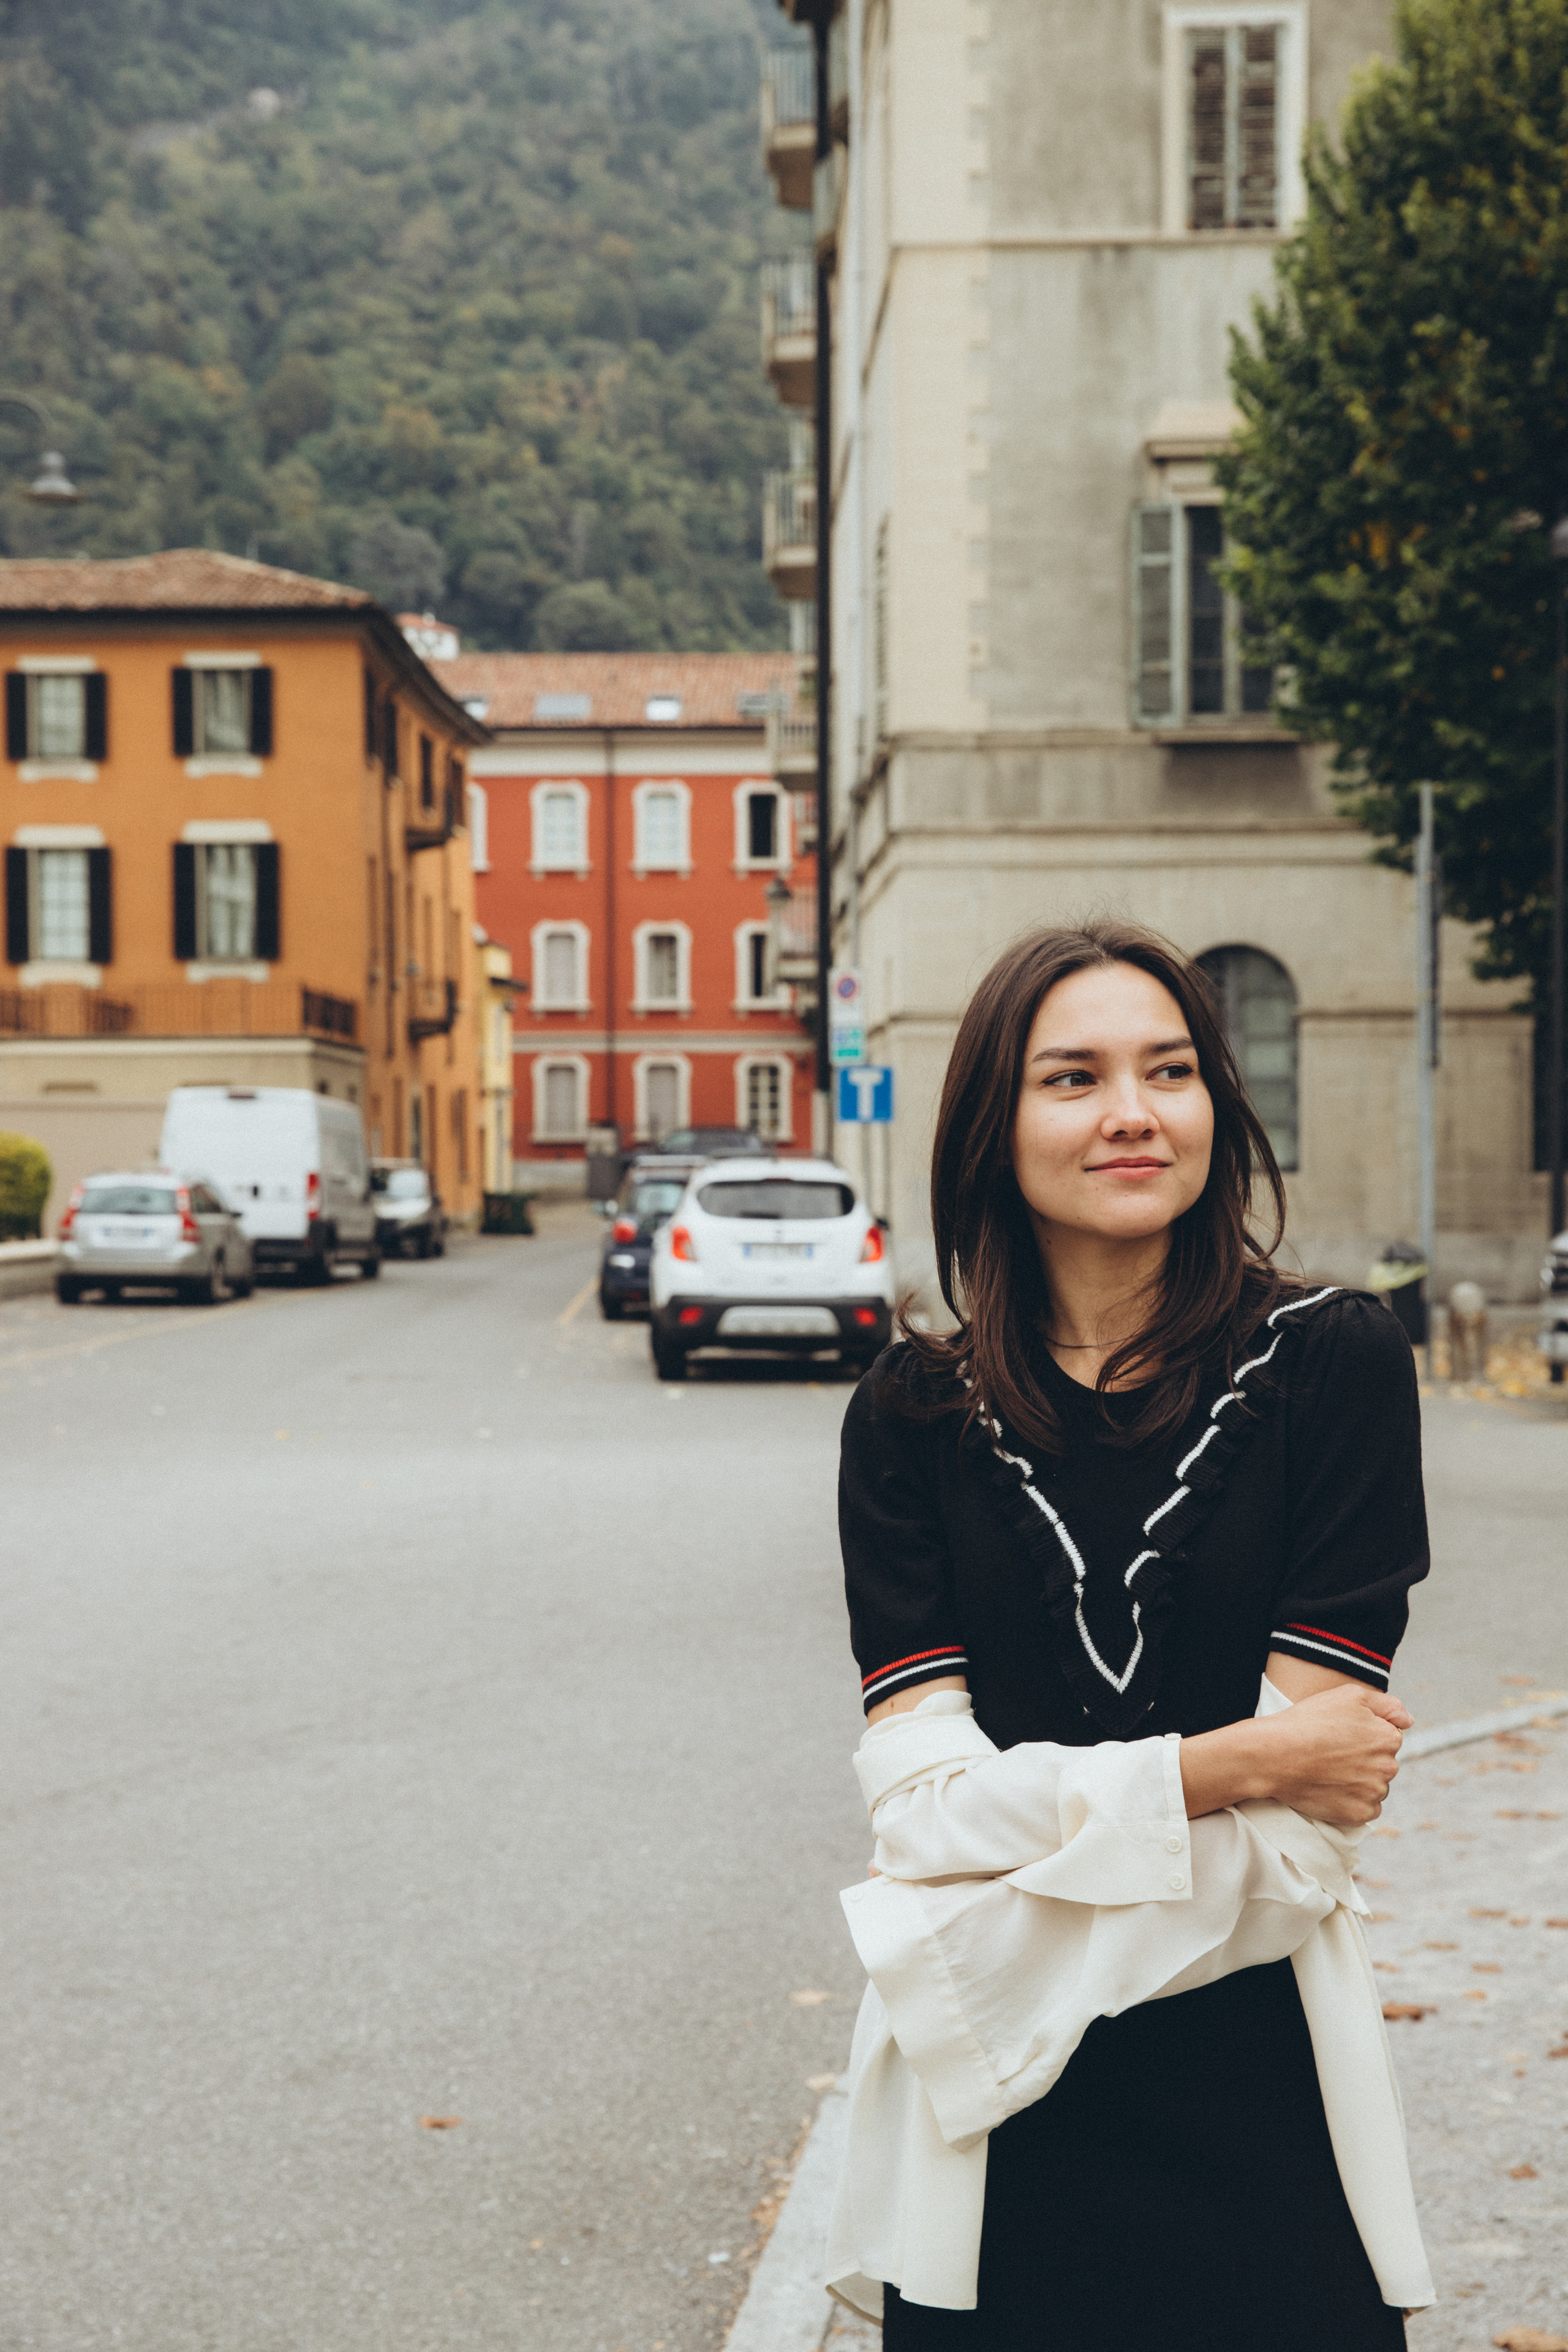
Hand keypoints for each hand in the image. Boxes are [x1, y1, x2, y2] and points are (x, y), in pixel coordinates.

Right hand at [1258, 1683, 1411, 1824]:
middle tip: (1332, 1752)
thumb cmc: (1309, 1720)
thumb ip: (1387, 1704)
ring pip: (1375, 1787)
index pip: (1388, 1737)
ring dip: (1359, 1781)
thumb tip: (1409, 1721)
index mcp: (1389, 1738)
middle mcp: (1388, 1768)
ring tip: (1328, 1770)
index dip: (1363, 1734)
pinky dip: (1352, 1801)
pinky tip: (1331, 1788)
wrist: (1276, 1755)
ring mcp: (1374, 1793)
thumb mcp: (1349, 1695)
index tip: (1341, 1734)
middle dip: (1364, 1759)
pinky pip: (1366, 1809)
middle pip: (1383, 1763)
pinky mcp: (1359, 1814)